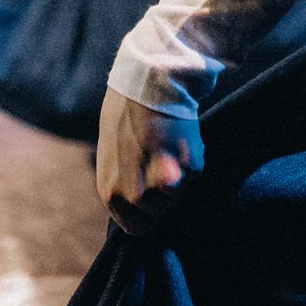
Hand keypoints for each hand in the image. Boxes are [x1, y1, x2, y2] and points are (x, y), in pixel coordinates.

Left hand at [96, 88, 204, 235]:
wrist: (145, 78)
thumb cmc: (126, 112)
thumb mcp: (112, 154)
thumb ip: (124, 181)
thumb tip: (145, 200)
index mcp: (110, 192)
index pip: (136, 228)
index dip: (148, 212)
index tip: (152, 189)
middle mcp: (131, 193)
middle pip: (160, 214)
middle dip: (167, 194)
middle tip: (161, 160)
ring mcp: (158, 182)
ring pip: (179, 195)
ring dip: (180, 173)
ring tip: (169, 144)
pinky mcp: (184, 164)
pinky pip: (195, 171)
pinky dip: (193, 154)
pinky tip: (180, 134)